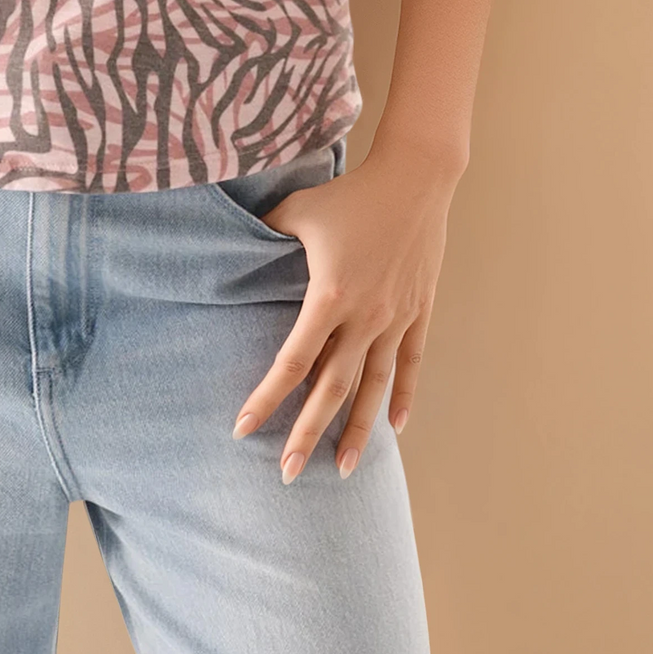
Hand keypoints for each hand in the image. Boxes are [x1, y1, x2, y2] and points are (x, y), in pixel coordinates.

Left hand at [230, 137, 460, 482]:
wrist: (414, 180)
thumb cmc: (349, 194)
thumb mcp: (297, 210)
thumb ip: (264, 235)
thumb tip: (233, 248)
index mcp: (330, 296)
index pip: (292, 362)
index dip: (266, 398)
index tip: (242, 429)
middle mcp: (365, 317)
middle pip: (332, 390)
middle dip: (307, 434)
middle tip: (286, 474)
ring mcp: (396, 318)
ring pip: (374, 388)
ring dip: (359, 432)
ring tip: (343, 470)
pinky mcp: (419, 312)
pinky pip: (410, 364)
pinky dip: (403, 398)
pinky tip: (395, 428)